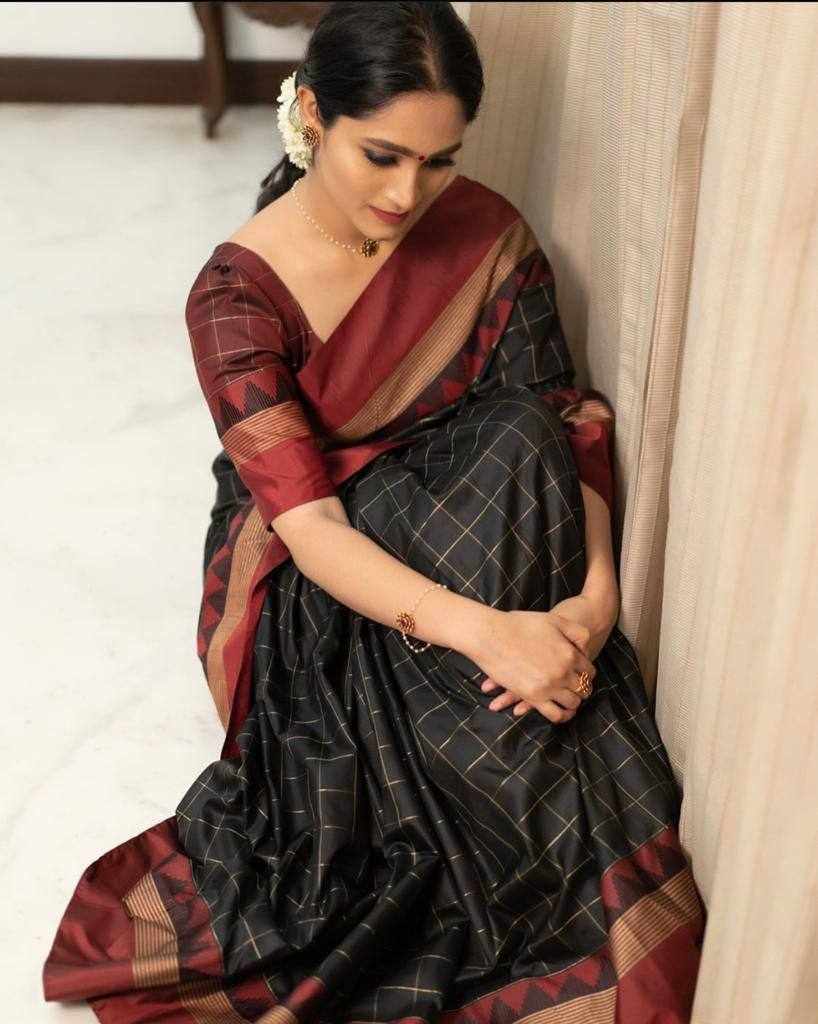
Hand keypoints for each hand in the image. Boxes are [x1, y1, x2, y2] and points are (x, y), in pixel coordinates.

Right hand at [479, 593, 617, 718]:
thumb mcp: (555, 620)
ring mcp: (549, 687)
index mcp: (570, 654)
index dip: (586, 673)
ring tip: (568, 698)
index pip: (589, 671)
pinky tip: (561, 711)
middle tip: (576, 687)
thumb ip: (577, 633)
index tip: (580, 674)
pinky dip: (562, 716)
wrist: (491, 635)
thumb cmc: (520, 625)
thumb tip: (586, 651)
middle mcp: (563, 672)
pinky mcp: (533, 697)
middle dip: (581, 688)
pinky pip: (556, 715)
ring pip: (572, 703)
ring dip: (573, 702)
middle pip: (583, 688)